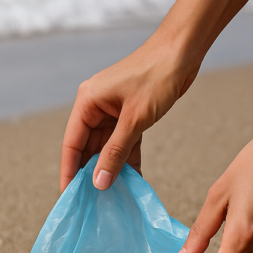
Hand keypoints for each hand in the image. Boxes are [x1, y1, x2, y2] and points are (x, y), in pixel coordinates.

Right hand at [60, 35, 199, 191]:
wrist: (183, 50)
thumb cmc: (157, 76)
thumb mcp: (135, 119)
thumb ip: (115, 152)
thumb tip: (98, 182)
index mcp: (87, 103)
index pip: (71, 144)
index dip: (69, 171)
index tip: (69, 196)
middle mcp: (95, 107)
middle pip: (87, 147)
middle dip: (91, 173)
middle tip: (92, 202)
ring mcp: (112, 110)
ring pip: (106, 147)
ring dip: (110, 168)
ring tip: (112, 196)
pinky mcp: (129, 114)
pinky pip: (124, 142)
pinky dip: (127, 159)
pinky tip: (131, 180)